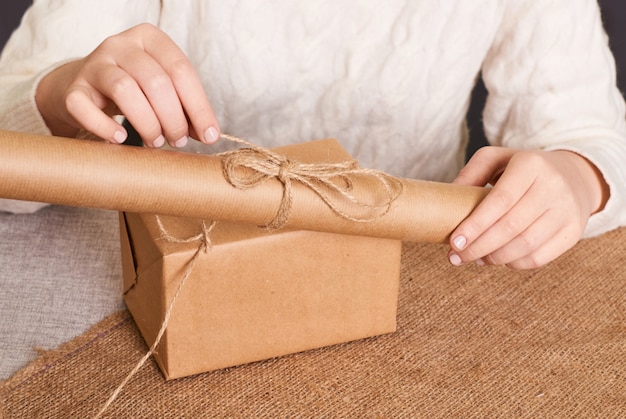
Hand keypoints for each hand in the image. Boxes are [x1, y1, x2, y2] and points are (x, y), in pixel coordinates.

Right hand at [35, 23, 219, 147]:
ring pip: (125, 90)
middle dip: (173, 119)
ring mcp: (94, 64)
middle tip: (177, 141)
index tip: (209, 136)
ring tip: (155, 142)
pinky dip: (106, 128)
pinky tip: (121, 139)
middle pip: (156, 81)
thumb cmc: (136, 90)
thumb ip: (186, 107)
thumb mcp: (164, 90)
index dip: (199, 107)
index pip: (182, 70)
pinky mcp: (73, 88)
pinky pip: (85, 107)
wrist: (85, 89)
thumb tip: (209, 135)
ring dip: (147, 124)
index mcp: (150, 39)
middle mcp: (121, 45)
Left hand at [448, 147, 608, 269]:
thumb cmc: (523, 169)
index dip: (475, 225)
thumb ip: (471, 173)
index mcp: (531, 165)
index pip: (500, 201)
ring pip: (525, 245)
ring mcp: (566, 211)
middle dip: (478, 247)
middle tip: (456, 256)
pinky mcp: (573, 232)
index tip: (454, 242)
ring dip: (494, 258)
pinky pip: (539, 258)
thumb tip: (447, 200)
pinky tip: (498, 259)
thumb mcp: (496, 158)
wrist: (574, 176)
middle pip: (511, 226)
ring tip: (474, 258)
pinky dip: (514, 264)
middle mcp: (553, 187)